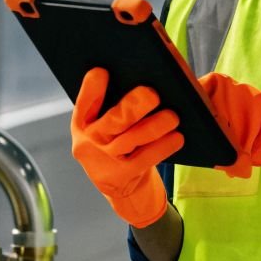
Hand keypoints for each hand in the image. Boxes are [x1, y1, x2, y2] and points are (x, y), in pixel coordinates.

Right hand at [71, 68, 183, 227]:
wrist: (122, 189)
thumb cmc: (121, 145)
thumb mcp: (110, 127)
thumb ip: (118, 106)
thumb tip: (149, 82)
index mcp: (83, 122)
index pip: (85, 102)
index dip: (91, 88)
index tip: (102, 71)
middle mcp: (88, 141)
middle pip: (112, 120)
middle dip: (132, 106)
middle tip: (152, 93)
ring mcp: (103, 161)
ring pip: (130, 139)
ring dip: (154, 126)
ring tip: (173, 116)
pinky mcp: (120, 177)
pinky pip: (145, 159)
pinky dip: (162, 147)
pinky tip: (177, 138)